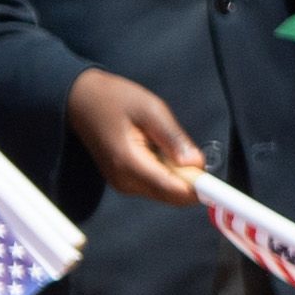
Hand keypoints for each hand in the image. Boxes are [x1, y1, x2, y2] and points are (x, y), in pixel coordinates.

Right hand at [64, 67, 203, 204]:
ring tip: (163, 143)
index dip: (200, 188)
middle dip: (189, 179)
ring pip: (167, 192)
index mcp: (129, 164)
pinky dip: (166, 173)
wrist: (80, 100)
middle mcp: (125, 182)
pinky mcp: (124, 182)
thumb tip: (196, 164)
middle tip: (184, 147)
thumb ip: (173, 138)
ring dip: (177, 174)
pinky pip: (156, 185)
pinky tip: (156, 150)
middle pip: (173, 196)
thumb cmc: (115, 99)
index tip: (215, 180)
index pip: (174, 190)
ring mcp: (123, 184)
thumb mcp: (150, 109)